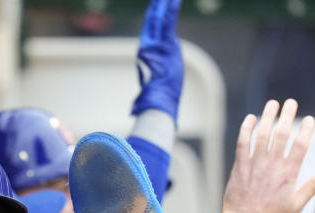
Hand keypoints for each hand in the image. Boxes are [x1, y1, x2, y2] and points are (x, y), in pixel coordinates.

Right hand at [131, 0, 182, 120]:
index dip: (152, 18)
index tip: (155, 7)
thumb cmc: (155, 99)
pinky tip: (174, 0)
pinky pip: (168, 23)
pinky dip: (171, 10)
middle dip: (157, 7)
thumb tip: (140, 100)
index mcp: (147, 54)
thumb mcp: (154, 86)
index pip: (150, 32)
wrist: (157, 100)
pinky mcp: (165, 44)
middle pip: (153, 22)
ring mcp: (156, 45)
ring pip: (160, 19)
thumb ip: (151, 81)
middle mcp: (149, 47)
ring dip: (164, 4)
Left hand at [222, 99, 314, 212]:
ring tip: (272, 104)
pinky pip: (242, 143)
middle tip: (291, 103)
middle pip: (281, 134)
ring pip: (262, 135)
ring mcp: (254, 164)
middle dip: (287, 116)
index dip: (306, 129)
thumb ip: (313, 186)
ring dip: (268, 117)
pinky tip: (251, 119)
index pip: (301, 145)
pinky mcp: (239, 167)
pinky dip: (246, 129)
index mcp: (289, 173)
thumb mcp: (296, 204)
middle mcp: (272, 165)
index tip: (309, 119)